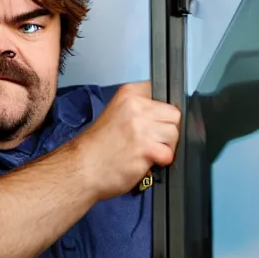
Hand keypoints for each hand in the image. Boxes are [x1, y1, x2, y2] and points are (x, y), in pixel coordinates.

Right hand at [74, 81, 180, 202]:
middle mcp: (134, 106)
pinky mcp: (145, 147)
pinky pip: (168, 154)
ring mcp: (139, 126)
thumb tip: (166, 113)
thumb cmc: (100, 144)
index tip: (155, 120)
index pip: (163, 92)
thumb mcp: (118, 112)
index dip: (162, 111)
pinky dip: (160, 161)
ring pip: (174, 134)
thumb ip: (140, 108)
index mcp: (128, 94)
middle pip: (173, 115)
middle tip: (151, 139)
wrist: (84, 165)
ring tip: (146, 150)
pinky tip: (145, 160)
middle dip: (167, 130)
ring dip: (164, 146)